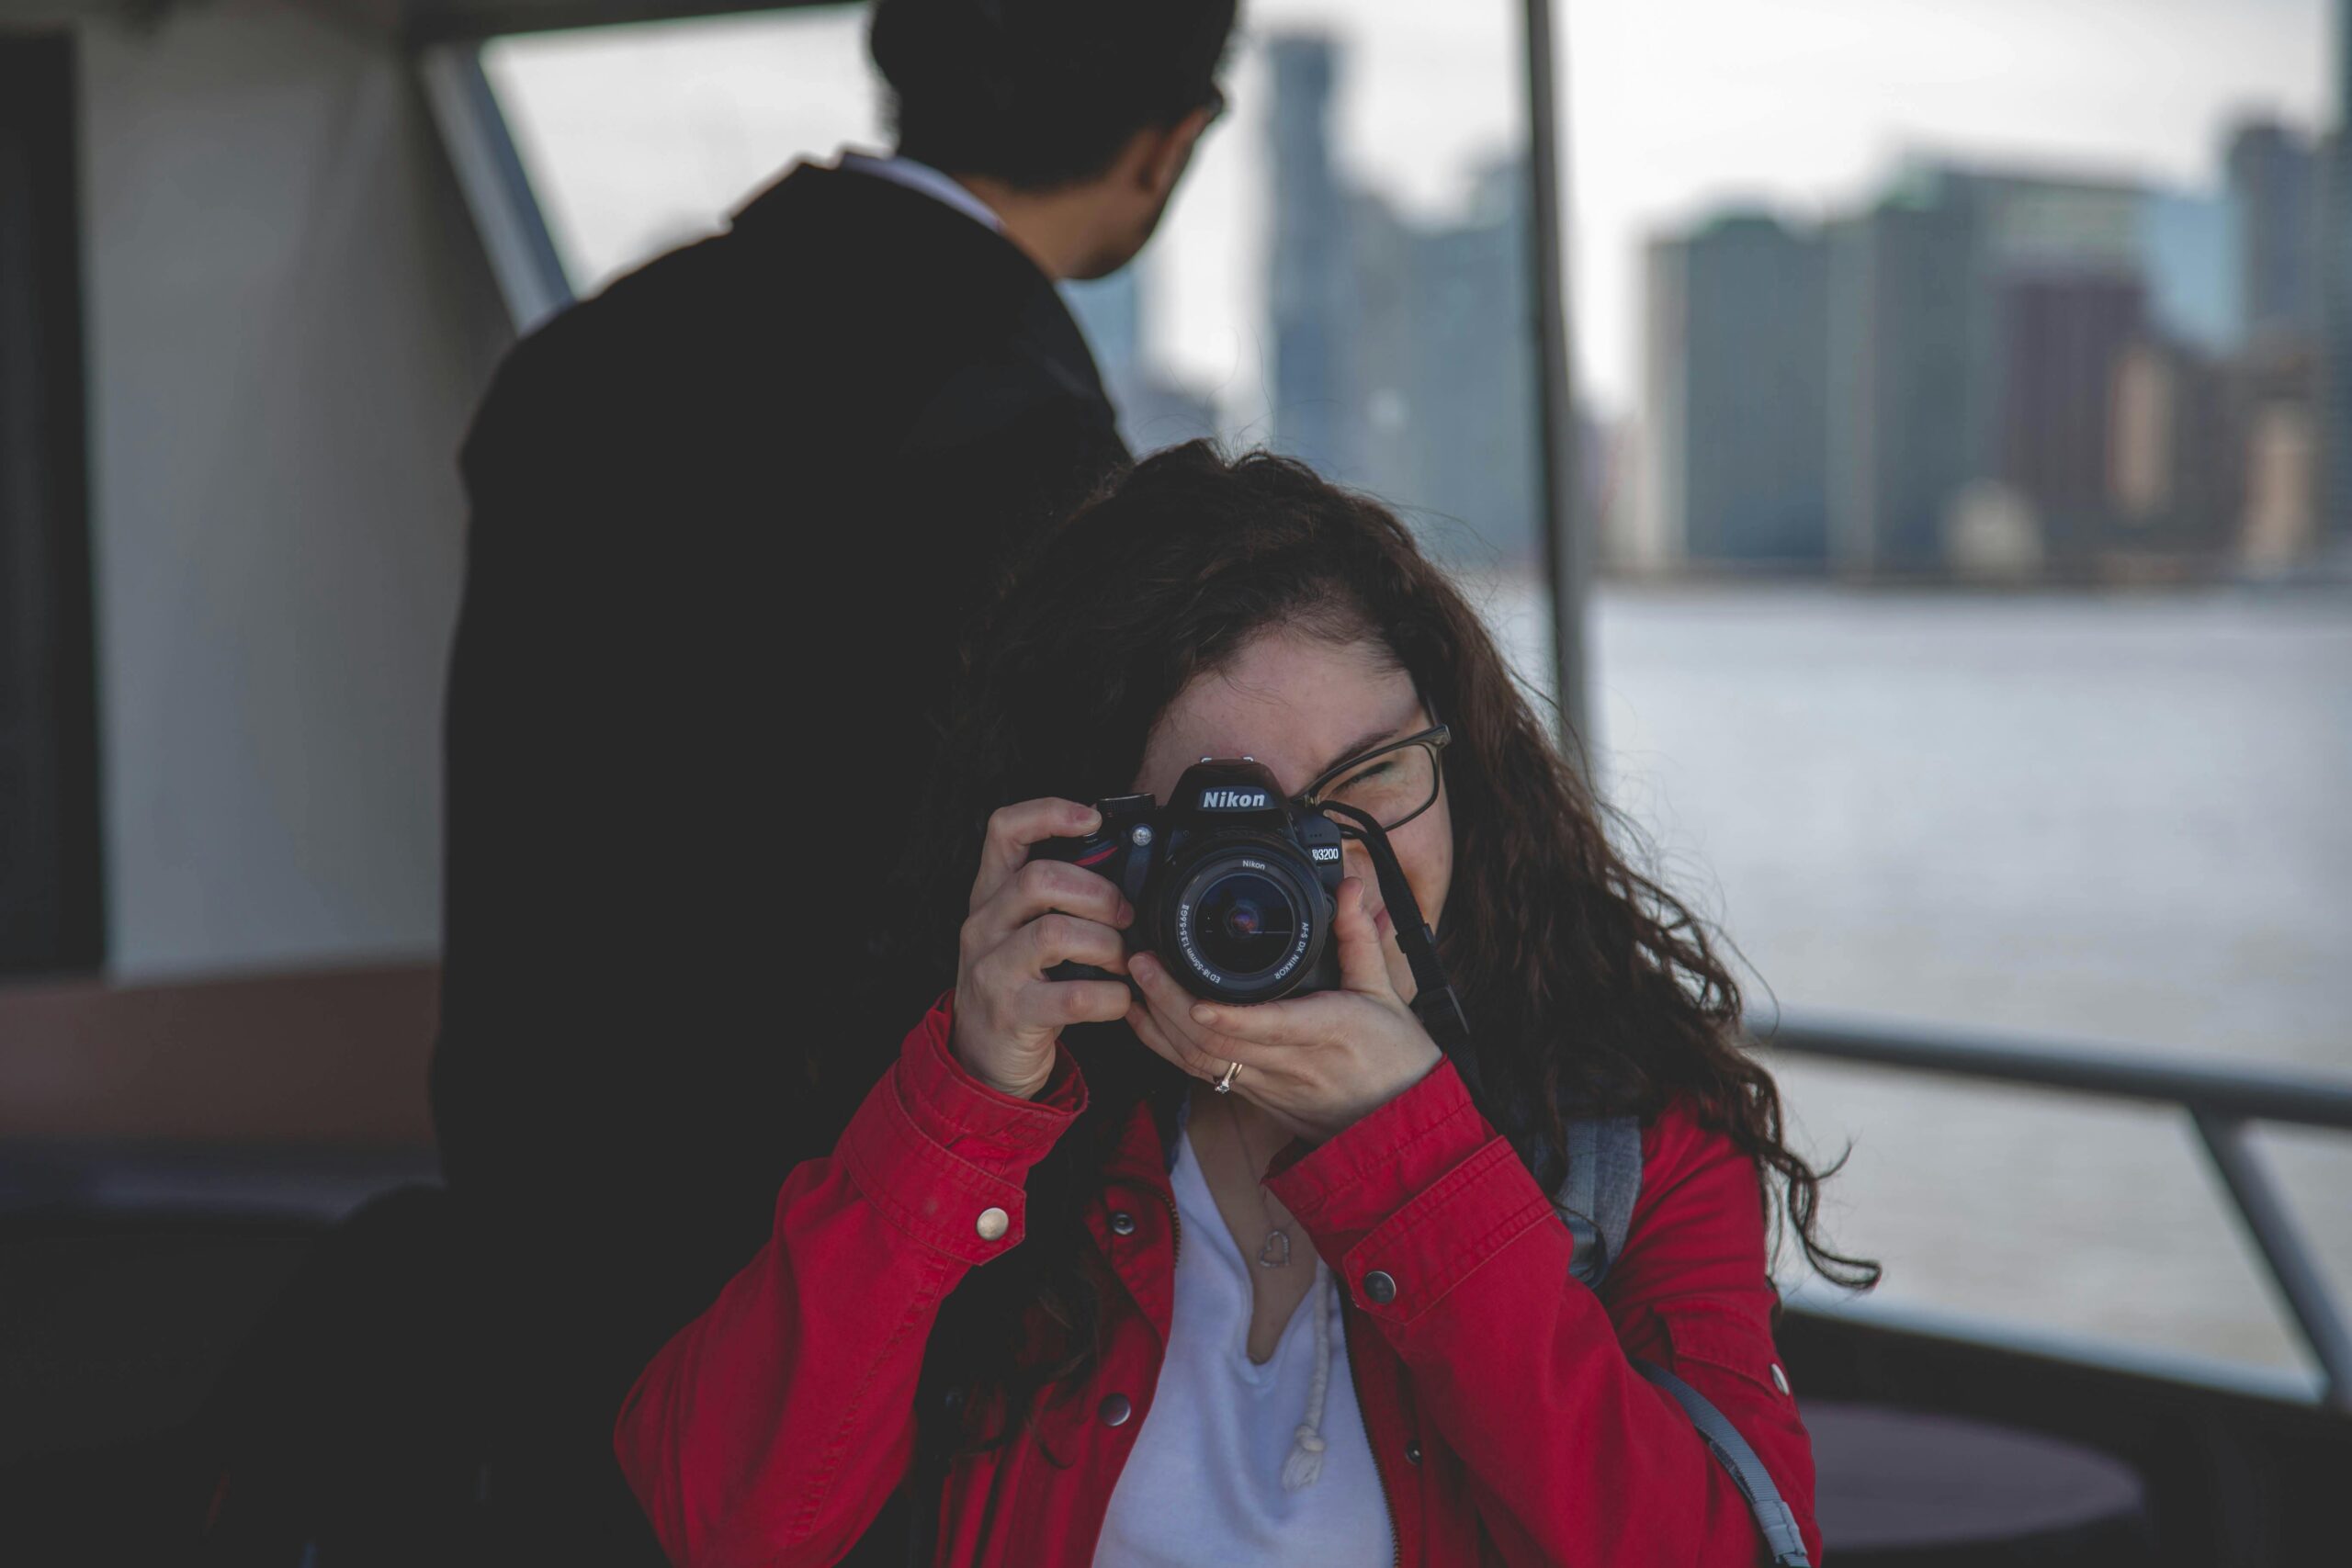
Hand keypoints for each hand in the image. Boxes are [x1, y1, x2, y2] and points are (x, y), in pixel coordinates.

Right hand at [950, 798, 1135, 1098]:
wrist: (981, 1057)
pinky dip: (1111, 996)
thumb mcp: (1020, 933)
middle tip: (1126, 916)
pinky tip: (1120, 999)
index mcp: (990, 896)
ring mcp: (992, 970)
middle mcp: (983, 925)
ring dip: (1108, 945)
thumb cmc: (1017, 985)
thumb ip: (1055, 900)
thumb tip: (1125, 871)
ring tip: (1123, 960)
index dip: (1048, 813)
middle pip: (1039, 879)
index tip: (1092, 819)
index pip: (1004, 830)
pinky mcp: (1012, 1014)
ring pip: (1056, 934)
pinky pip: (1073, 997)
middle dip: (1099, 893)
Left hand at [1124, 877, 1442, 1142]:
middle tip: (1142, 962)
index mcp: (1329, 1029)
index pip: (1270, 1026)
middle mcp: (1291, 1063)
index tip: (1196, 996)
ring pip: (1201, 1062)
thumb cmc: (1397, 1056)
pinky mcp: (1255, 1098)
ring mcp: (1268, 1085)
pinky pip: (1203, 1075)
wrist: (1399, 1121)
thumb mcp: (1386, 992)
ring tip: (1134, 983)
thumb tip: (1350, 888)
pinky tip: (1146, 1020)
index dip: (1229, 1016)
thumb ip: (1360, 937)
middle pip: (1218, 1043)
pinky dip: (1168, 1047)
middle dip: (1170, 1004)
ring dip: (1159, 1025)